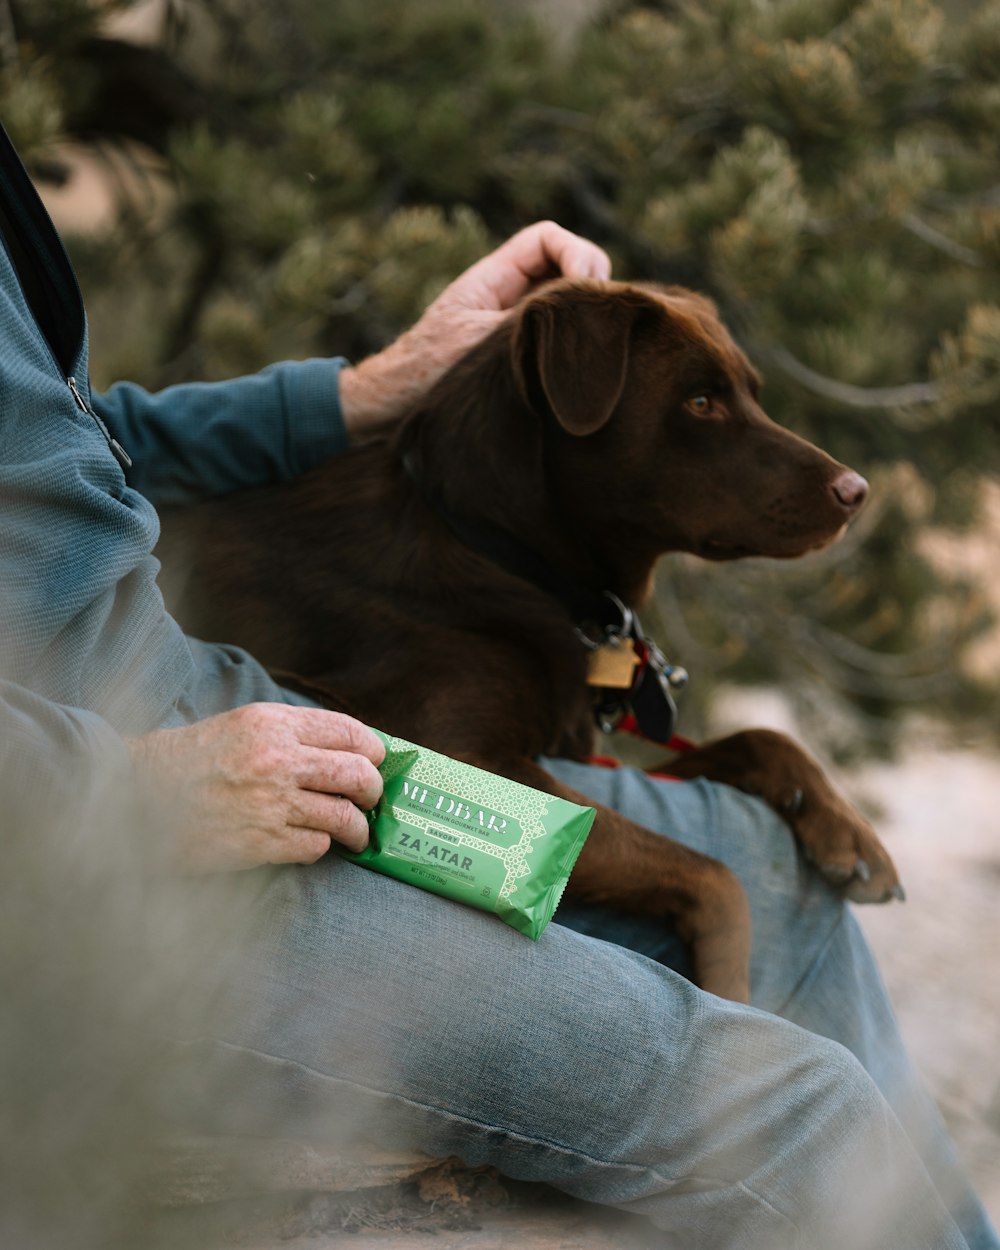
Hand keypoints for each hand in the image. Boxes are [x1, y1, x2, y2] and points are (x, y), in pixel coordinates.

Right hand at [126, 703, 384, 872]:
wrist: (136, 796)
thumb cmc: (190, 759)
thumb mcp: (241, 725)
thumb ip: (291, 733)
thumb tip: (346, 748)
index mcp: (273, 723)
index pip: (348, 731)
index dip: (373, 749)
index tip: (377, 761)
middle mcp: (278, 759)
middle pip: (358, 774)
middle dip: (374, 790)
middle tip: (372, 799)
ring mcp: (272, 803)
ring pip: (344, 816)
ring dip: (358, 828)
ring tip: (356, 834)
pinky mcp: (261, 843)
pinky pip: (316, 847)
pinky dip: (320, 847)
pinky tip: (311, 844)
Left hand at [339, 220, 611, 440]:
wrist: (394, 410)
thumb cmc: (426, 374)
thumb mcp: (482, 341)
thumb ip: (530, 319)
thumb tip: (581, 309)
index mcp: (493, 277)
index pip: (547, 238)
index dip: (576, 252)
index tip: (583, 290)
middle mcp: (509, 295)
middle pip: (569, 265)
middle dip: (590, 284)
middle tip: (594, 322)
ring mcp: (518, 325)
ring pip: (570, 303)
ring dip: (586, 317)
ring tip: (592, 347)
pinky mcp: (523, 356)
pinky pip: (562, 338)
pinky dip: (578, 345)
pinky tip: (581, 368)